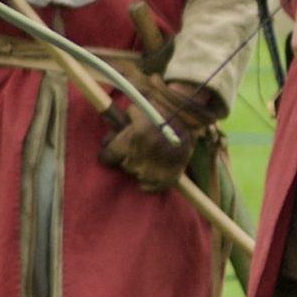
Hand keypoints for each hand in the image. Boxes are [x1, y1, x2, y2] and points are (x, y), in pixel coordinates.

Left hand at [100, 79, 220, 192]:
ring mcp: (152, 172)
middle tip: (136, 149)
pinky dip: (150, 181)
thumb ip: (121, 121)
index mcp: (130, 141)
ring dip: (140, 167)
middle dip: (127, 157)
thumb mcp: (136, 109)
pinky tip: (154, 170)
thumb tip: (111, 125)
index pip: (107, 157)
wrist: (190, 117)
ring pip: (136, 175)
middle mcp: (138, 159)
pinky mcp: (167, 180)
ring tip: (148, 157)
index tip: (111, 151)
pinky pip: (150, 187)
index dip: (108, 153)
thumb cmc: (161, 109)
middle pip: (123, 165)